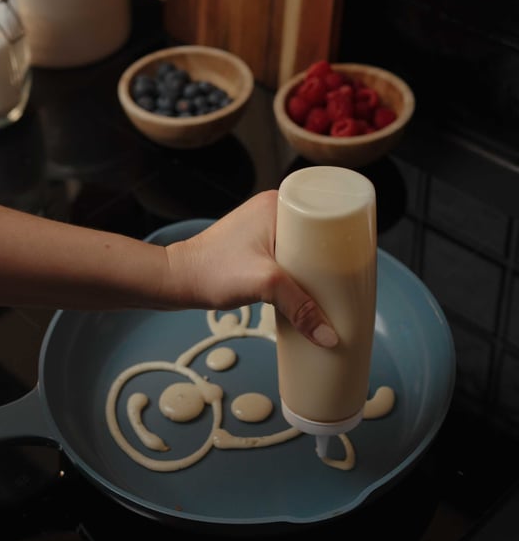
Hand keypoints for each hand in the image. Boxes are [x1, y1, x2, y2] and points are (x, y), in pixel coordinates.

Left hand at [166, 190, 337, 347]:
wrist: (178, 279)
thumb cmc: (213, 271)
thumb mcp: (264, 285)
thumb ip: (299, 308)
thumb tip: (331, 337)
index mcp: (278, 203)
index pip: (325, 208)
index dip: (346, 229)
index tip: (362, 252)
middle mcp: (273, 209)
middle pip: (318, 229)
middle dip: (336, 252)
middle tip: (353, 275)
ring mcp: (264, 226)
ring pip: (305, 244)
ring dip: (318, 263)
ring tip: (338, 284)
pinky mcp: (257, 244)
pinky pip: (291, 252)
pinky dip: (303, 268)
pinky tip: (312, 286)